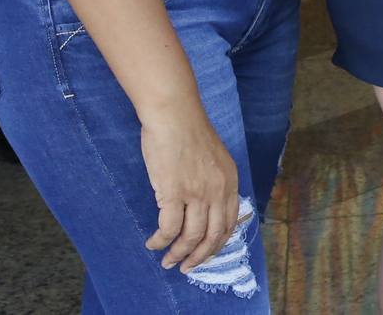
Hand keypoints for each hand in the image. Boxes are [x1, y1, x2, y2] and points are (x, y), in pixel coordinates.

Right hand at [140, 101, 240, 273]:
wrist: (174, 115)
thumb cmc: (188, 132)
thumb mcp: (214, 158)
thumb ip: (214, 180)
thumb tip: (205, 204)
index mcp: (230, 181)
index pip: (229, 223)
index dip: (217, 244)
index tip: (206, 254)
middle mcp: (218, 190)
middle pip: (213, 236)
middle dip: (199, 257)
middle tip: (186, 267)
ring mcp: (197, 193)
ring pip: (191, 237)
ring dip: (178, 254)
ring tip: (167, 261)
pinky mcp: (174, 193)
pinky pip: (168, 229)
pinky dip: (160, 241)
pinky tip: (152, 243)